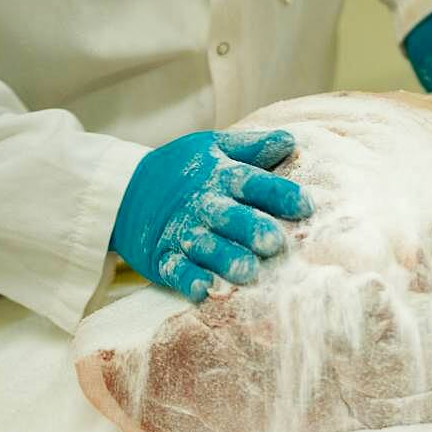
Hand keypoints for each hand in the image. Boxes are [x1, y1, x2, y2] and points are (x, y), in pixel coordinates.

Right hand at [110, 130, 311, 301]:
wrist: (125, 191)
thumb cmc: (181, 170)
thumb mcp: (212, 148)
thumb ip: (251, 148)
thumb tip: (291, 142)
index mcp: (218, 176)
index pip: (252, 182)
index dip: (278, 193)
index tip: (306, 206)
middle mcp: (201, 205)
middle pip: (229, 216)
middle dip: (250, 229)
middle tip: (274, 243)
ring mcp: (180, 232)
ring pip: (205, 246)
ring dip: (225, 259)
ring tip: (247, 272)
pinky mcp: (162, 256)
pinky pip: (175, 269)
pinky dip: (187, 278)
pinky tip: (202, 289)